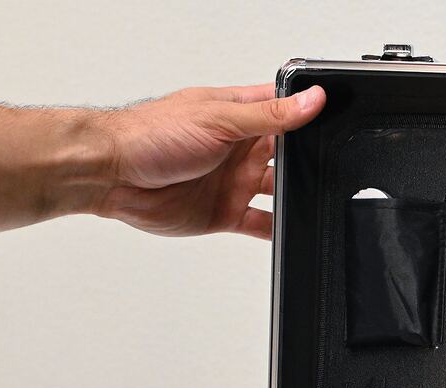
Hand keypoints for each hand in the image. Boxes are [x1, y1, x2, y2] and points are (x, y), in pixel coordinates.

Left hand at [93, 83, 325, 239]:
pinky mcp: (224, 212)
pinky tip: (291, 230)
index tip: (333, 121)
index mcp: (238, 115)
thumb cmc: (150, 134)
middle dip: (306, 162)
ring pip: (278, 192)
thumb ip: (269, 115)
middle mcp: (238, 148)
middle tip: (327, 169)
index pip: (284, 111)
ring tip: (312, 200)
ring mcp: (232, 181)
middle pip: (288, 155)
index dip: (309, 114)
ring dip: (295, 196)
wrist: (112, 175)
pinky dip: (278, 229)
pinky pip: (260, 224)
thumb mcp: (219, 118)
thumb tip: (311, 100)